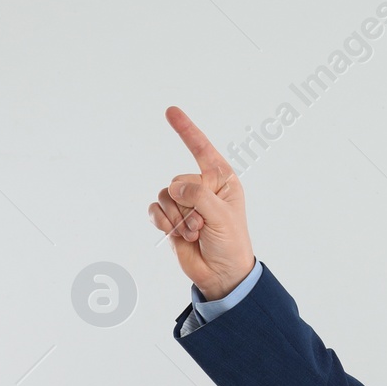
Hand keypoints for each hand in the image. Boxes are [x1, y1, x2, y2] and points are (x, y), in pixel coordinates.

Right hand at [147, 106, 255, 298]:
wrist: (220, 274)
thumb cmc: (230, 244)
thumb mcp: (222, 216)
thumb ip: (199, 196)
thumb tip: (174, 188)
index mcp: (222, 181)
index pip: (203, 150)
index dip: (187, 131)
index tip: (171, 111)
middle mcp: (203, 188)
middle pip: (180, 180)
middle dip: (189, 206)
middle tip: (204, 226)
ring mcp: (186, 202)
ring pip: (166, 194)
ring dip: (178, 218)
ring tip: (195, 233)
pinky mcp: (171, 217)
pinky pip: (155, 208)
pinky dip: (163, 221)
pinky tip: (174, 233)